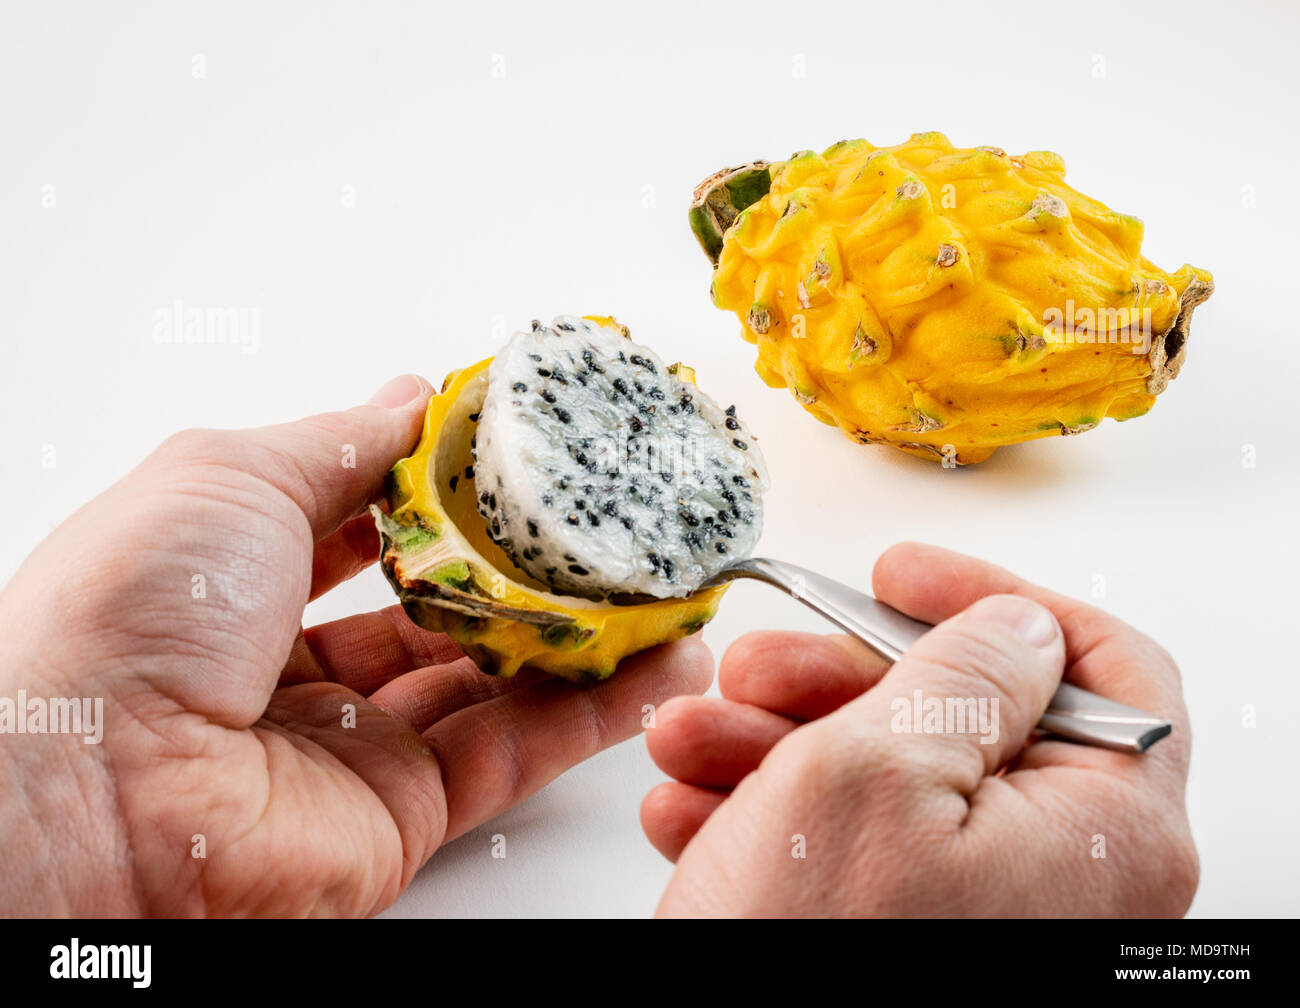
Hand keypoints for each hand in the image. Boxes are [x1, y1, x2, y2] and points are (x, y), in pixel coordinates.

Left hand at [0, 376, 710, 915]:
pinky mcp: (404, 812)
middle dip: (525, 568)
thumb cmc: (133, 610)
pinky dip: (594, 713)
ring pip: (492, 681)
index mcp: (240, 580)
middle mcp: (295, 666)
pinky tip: (657, 667)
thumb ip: (341, 442)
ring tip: (658, 590)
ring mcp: (354, 743)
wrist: (96, 788)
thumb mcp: (232, 475)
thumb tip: (413, 397)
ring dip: (580, 638)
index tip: (521, 455)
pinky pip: (515, 751)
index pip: (365, 527)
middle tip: (606, 527)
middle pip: (439, 607)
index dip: (441, 489)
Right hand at [642, 542, 1196, 916]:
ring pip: (893, 777)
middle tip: (757, 668)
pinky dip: (773, 810)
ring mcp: (986, 913)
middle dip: (838, 680)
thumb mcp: (875, 770)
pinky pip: (856, 844)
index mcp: (1105, 831)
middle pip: (969, 718)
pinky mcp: (915, 936)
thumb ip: (965, 672)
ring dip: (779, 742)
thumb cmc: (808, 953)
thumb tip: (1018, 626)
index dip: (997, 601)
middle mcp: (1064, 878)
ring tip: (691, 742)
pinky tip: (697, 804)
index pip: (1101, 668)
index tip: (900, 577)